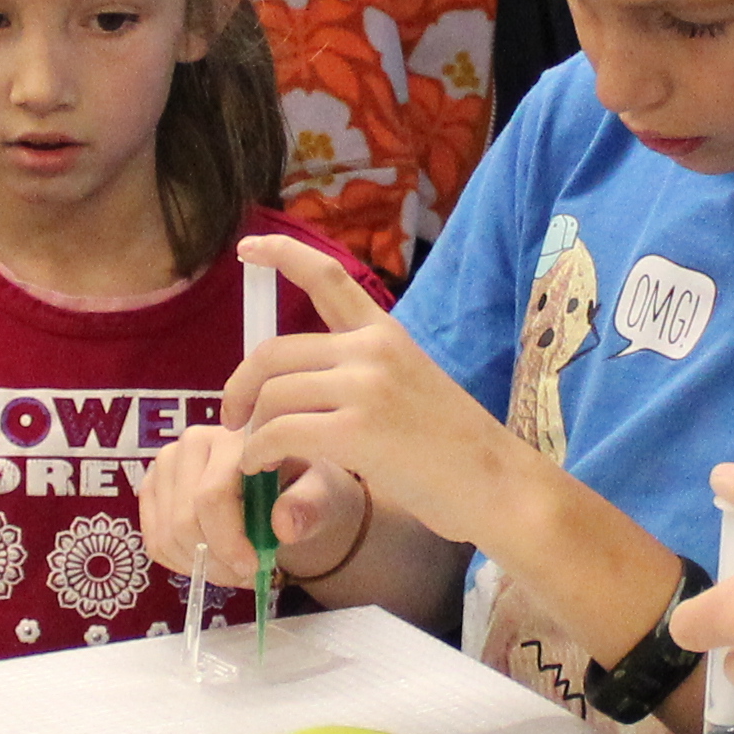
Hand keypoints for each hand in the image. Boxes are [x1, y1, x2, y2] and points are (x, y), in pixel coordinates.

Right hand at [140, 415, 370, 590]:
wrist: (287, 486)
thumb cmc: (304, 486)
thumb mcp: (323, 493)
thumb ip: (309, 505)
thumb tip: (284, 526)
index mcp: (233, 436)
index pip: (211, 496)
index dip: (227, 541)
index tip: (252, 568)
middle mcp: (192, 441)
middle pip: (183, 519)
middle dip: (214, 558)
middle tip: (244, 574)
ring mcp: (166, 463)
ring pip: (166, 534)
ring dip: (199, 564)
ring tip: (233, 567)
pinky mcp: (153, 486)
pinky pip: (154, 540)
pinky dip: (181, 563)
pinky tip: (211, 560)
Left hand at [224, 234, 517, 550]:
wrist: (499, 486)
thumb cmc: (456, 451)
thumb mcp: (411, 385)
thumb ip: (362, 373)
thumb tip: (305, 384)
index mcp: (386, 333)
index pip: (327, 276)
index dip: (280, 255)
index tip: (245, 248)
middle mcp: (372, 349)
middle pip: (274, 351)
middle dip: (241, 385)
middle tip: (234, 417)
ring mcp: (366, 388)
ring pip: (273, 394)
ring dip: (252, 428)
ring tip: (257, 455)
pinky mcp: (358, 431)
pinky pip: (280, 432)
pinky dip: (258, 452)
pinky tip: (261, 468)